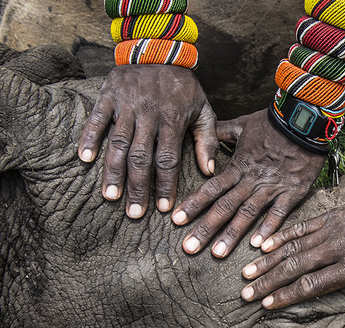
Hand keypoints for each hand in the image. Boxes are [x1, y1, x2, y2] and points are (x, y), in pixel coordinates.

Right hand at [78, 65, 217, 217]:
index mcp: (173, 120)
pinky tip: (85, 160)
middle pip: (142, 157)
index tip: (163, 209)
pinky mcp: (109, 94)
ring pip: (118, 143)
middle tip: (134, 214)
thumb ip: (206, 140)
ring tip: (111, 197)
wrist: (160, 48)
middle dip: (138, 187)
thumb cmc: (184, 86)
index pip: (168, 159)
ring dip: (113, 171)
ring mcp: (126, 104)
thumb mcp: (203, 109)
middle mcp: (149, 114)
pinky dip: (89, 138)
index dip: (165, 185)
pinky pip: (97, 119)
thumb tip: (209, 171)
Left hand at [172, 109, 324, 255]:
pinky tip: (259, 246)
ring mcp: (272, 187)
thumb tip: (205, 133)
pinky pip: (280, 213)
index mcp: (238, 166)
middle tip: (189, 248)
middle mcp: (251, 180)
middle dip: (205, 228)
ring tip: (217, 254)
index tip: (176, 221)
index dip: (193, 205)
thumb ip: (222, 132)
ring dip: (231, 234)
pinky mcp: (293, 191)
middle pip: (224, 207)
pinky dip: (269, 228)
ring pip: (248, 214)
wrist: (304, 119)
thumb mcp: (243, 124)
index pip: (211, 188)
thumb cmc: (274, 122)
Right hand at [240, 196, 344, 327]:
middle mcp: (336, 248)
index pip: (312, 284)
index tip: (267, 304)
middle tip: (246, 293)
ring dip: (268, 260)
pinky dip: (281, 235)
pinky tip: (263, 244)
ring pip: (293, 247)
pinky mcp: (331, 216)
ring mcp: (331, 230)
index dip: (287, 295)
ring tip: (247, 273)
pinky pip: (301, 227)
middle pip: (295, 266)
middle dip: (268, 281)